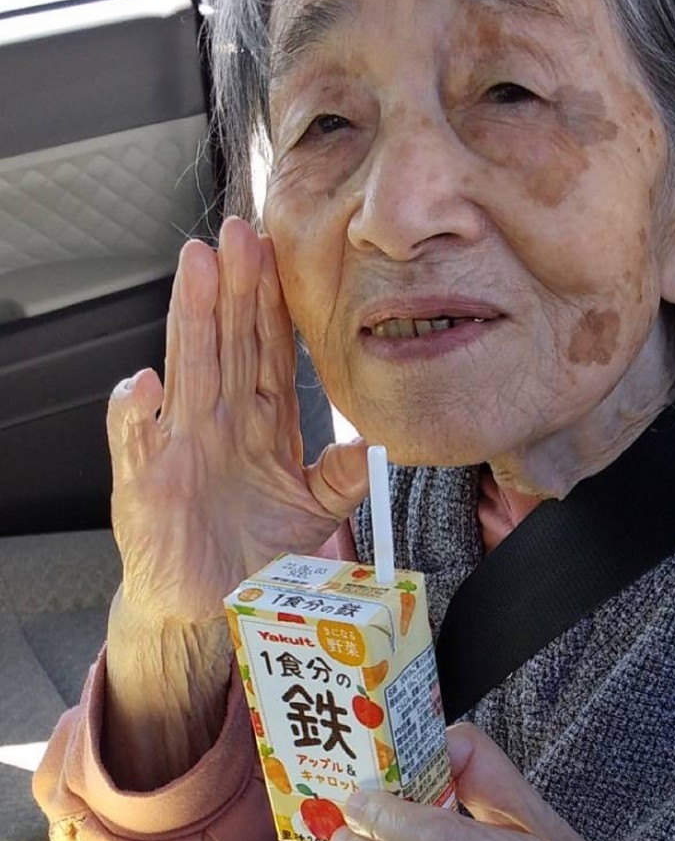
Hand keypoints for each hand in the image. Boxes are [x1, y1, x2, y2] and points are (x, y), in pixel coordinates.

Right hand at [108, 218, 368, 625]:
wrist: (213, 609)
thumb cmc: (257, 556)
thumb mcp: (314, 513)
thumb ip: (342, 475)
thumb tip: (373, 442)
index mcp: (260, 422)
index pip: (267, 349)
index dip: (270, 302)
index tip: (277, 251)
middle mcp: (219, 422)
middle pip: (227, 342)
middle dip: (233, 287)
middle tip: (238, 232)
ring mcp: (180, 446)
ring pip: (187, 369)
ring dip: (190, 318)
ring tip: (195, 267)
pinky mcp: (145, 482)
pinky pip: (136, 441)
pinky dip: (134, 414)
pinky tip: (143, 384)